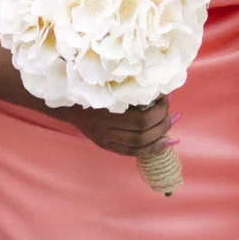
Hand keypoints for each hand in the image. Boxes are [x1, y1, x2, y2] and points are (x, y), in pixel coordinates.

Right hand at [52, 94, 172, 158]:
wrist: (68, 105)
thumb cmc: (91, 90)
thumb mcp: (108, 87)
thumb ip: (128, 91)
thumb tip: (156, 92)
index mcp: (106, 111)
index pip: (140, 120)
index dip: (158, 111)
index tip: (165, 98)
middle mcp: (105, 129)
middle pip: (141, 133)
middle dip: (161, 123)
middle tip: (170, 112)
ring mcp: (104, 140)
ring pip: (138, 145)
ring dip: (158, 136)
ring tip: (167, 125)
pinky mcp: (105, 146)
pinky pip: (130, 152)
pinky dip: (149, 149)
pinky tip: (161, 143)